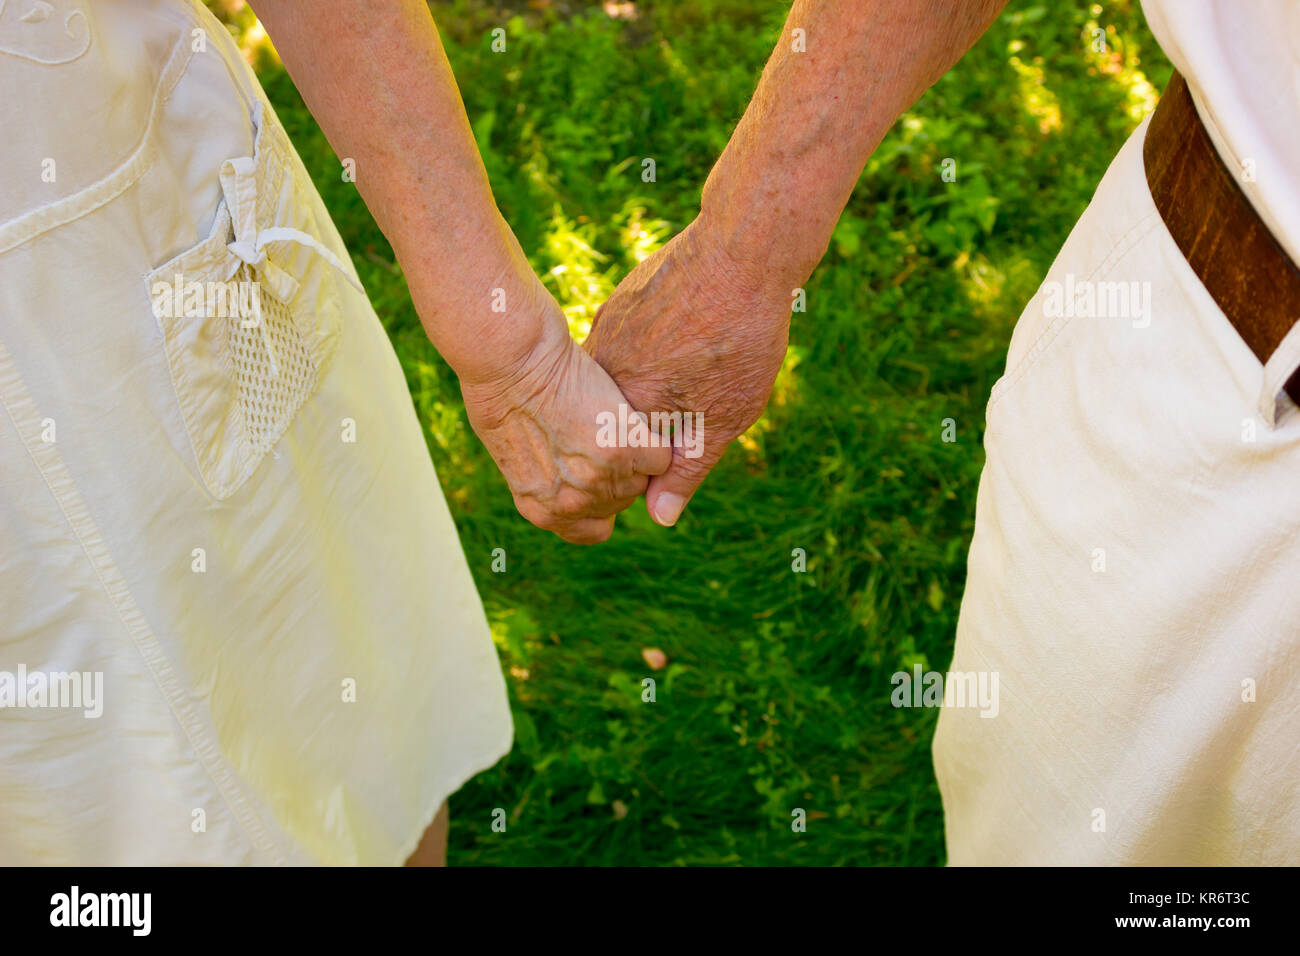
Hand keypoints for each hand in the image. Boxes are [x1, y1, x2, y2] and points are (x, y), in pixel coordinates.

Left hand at [462, 294, 671, 543]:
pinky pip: (660, 456)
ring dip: (636, 450)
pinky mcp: (626, 448)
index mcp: (543, 511)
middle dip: (618, 468)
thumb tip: (572, 480)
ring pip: (644, 477)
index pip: (594, 530)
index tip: (597, 473)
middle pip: (623, 499)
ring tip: (607, 418)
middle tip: (598, 430)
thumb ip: (547, 481)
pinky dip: (652, 435)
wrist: (512, 361)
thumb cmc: (504, 395)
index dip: (601, 502)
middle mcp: (572, 504)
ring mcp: (601, 479)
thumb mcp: (515, 455)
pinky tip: (626, 412)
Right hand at [583, 217, 791, 526]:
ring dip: (643, 390)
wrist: (741, 252)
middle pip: (613, 421)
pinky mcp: (617, 305)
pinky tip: (680, 343)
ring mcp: (606, 332)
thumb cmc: (739, 340)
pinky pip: (619, 346)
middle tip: (693, 406)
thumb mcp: (725, 416)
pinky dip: (643, 355)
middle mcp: (603, 372)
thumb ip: (687, 468)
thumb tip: (658, 516)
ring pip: (614, 382)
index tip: (676, 458)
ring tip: (690, 375)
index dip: (647, 469)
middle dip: (647, 428)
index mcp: (627, 407)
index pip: (620, 462)